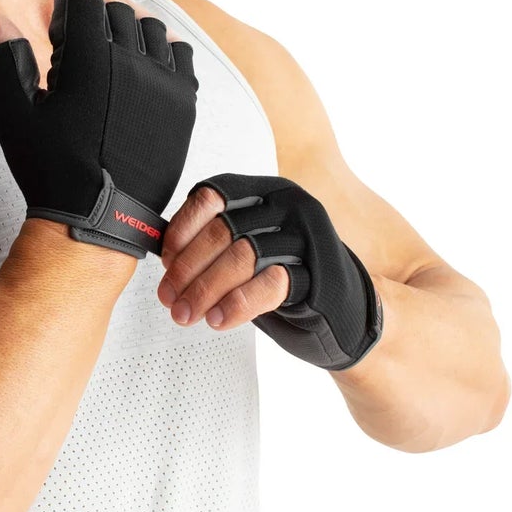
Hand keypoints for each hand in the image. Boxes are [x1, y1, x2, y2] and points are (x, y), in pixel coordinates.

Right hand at [0, 0, 198, 259]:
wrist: (97, 219)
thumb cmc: (49, 168)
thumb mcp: (14, 115)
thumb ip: (5, 59)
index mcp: (89, 62)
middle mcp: (132, 65)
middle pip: (117, 6)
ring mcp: (163, 85)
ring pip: (151, 26)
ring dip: (129, 12)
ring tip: (112, 13)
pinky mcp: (182, 106)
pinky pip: (181, 57)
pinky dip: (165, 42)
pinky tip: (151, 43)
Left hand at [157, 172, 382, 369]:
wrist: (346, 314)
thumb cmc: (289, 279)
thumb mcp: (250, 251)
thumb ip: (217, 246)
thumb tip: (166, 260)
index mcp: (264, 191)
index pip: (211, 196)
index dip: (182, 230)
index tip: (165, 264)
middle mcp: (288, 205)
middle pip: (223, 230)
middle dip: (187, 270)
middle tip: (170, 299)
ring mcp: (307, 237)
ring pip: (243, 256)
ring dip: (206, 290)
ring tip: (187, 314)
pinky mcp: (320, 273)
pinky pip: (270, 285)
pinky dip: (237, 304)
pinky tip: (219, 320)